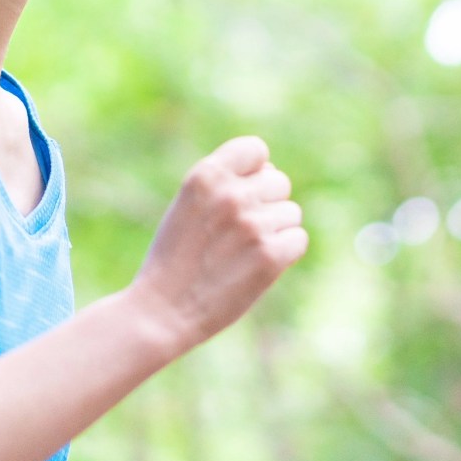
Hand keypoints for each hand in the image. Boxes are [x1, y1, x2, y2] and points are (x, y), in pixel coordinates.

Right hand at [130, 136, 306, 351]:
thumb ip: (224, 182)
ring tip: (242, 253)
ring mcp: (253, 225)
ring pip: (291, 213)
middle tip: (238, 233)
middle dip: (266, 204)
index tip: (240, 195)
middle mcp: (231, 194)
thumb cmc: (175, 257)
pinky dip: (284, 254)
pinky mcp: (270, 256)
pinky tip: (257, 266)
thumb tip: (272, 172)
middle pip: (279, 182)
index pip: (256, 150)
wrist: (162, 311)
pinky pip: (298, 240)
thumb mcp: (188, 203)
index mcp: (206, 174)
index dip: (254, 172)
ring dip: (275, 231)